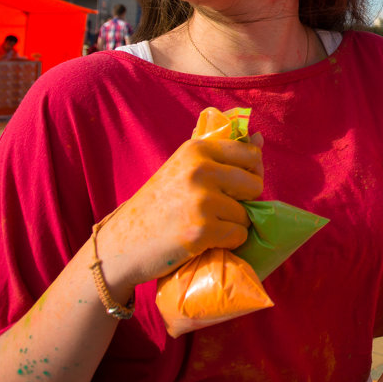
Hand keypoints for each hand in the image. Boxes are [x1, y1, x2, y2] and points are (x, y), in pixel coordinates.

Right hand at [96, 131, 263, 296]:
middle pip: (255, 185)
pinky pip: (238, 236)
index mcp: (197, 149)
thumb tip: (261, 138)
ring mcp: (200, 201)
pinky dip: (228, 243)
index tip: (233, 186)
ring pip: (247, 214)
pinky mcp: (201, 231)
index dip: (249, 174)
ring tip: (205, 225)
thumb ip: (221, 152)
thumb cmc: (159, 204)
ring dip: (232, 225)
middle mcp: (199, 170)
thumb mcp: (184, 167)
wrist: (122, 243)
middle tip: (217, 210)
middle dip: (244, 201)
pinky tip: (205, 240)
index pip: (251, 155)